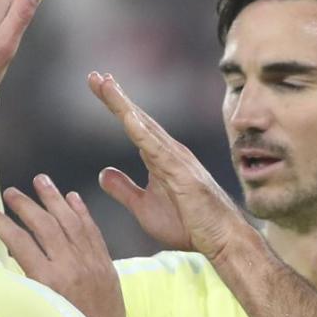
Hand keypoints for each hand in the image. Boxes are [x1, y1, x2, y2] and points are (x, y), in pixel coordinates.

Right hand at [0, 174, 128, 316]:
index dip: (3, 224)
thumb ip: (28, 279)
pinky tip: (72, 197)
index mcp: (48, 281)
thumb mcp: (41, 308)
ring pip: (70, 220)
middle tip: (11, 192)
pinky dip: (81, 211)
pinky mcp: (105, 262)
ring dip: (53, 198)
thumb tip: (14, 252)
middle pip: (44, 225)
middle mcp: (69, 266)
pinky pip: (92, 230)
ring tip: (41, 180)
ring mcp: (90, 262)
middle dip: (25, 205)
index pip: (20, 242)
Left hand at [88, 72, 255, 261]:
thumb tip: (103, 172)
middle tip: (94, 76)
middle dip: (116, 97)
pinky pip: (158, 150)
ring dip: (125, 106)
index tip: (98, 85)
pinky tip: (127, 118)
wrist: (221, 240)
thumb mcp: (144, 207)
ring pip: (146, 127)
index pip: (134, 126)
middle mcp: (169, 152)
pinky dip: (142, 132)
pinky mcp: (182, 175)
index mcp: (159, 158)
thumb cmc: (189, 224)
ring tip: (106, 85)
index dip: (116, 105)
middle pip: (138, 119)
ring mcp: (177, 160)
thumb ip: (124, 189)